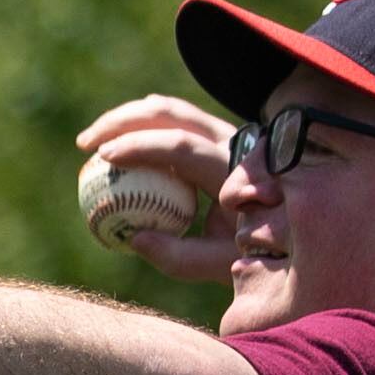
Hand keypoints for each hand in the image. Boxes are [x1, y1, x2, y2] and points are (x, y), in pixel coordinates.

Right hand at [71, 92, 243, 287]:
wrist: (288, 232)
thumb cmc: (257, 253)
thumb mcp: (221, 264)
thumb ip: (180, 258)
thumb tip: (133, 239)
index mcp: (235, 169)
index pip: (181, 146)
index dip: (140, 147)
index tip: (104, 158)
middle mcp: (232, 140)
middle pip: (171, 113)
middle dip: (123, 121)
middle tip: (86, 144)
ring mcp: (225, 133)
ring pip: (171, 111)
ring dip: (129, 118)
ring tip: (93, 142)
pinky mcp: (216, 137)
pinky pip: (174, 124)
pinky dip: (142, 128)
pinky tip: (116, 146)